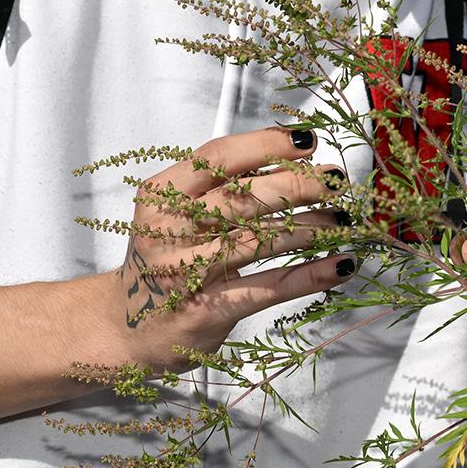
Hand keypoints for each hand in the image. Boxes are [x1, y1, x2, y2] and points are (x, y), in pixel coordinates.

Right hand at [106, 126, 352, 372]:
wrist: (125, 327)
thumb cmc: (162, 259)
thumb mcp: (173, 214)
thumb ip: (217, 188)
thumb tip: (290, 160)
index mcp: (160, 195)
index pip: (218, 158)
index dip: (266, 145)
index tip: (307, 140)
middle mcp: (169, 231)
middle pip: (244, 198)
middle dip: (298, 185)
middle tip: (335, 180)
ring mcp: (187, 272)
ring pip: (260, 240)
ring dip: (311, 227)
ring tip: (342, 218)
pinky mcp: (208, 310)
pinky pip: (270, 287)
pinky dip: (310, 274)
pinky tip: (340, 264)